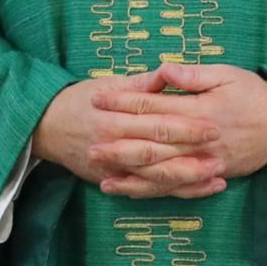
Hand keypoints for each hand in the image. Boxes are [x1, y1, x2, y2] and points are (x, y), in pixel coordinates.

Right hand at [32, 72, 225, 199]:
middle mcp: (113, 146)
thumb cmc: (80, 99)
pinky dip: (172, 192)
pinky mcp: (111, 182)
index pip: (156, 123)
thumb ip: (140, 83)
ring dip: (186, 180)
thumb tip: (167, 73)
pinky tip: (197, 189)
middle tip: (221, 155)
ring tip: (217, 177)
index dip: (185, 126)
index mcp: (114, 118)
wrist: (45, 125)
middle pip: (157, 155)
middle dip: (190, 157)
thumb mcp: (108, 84)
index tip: (212, 125)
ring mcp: (112, 169)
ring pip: (153, 179)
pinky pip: (146, 191)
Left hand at [93, 63, 266, 193]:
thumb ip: (193, 74)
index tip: (99, 97)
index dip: (124, 101)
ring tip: (101, 175)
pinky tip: (131, 191)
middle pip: (152, 144)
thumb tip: (163, 68)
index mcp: (200, 110)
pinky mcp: (210, 175)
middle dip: (119, 145)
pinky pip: (176, 188)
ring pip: (162, 172)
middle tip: (90, 144)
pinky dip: (152, 191)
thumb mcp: (227, 73)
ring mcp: (204, 162)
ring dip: (131, 175)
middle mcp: (199, 140)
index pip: (154, 106)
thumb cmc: (255, 94)